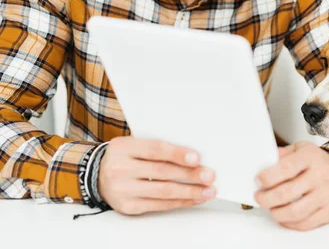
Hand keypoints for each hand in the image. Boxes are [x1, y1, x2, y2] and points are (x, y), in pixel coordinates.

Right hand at [98, 136, 215, 214]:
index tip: (197, 158)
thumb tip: (193, 157)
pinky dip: (180, 202)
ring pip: (163, 191)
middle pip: (161, 172)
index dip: (177, 154)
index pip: (155, 149)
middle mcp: (120, 169)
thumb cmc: (124, 157)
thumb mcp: (135, 144)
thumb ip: (158, 148)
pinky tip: (194, 199)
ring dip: (190, 192)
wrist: (96, 176)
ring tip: (208, 190)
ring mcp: (123, 190)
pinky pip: (159, 205)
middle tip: (209, 175)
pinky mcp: (128, 206)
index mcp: (124, 148)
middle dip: (189, 175)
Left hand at [254, 141, 328, 230]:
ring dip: (277, 213)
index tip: (258, 181)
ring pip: (295, 212)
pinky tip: (285, 216)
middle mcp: (321, 175)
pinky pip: (306, 223)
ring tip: (271, 209)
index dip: (268, 177)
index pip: (286, 168)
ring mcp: (328, 194)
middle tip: (260, 198)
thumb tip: (267, 160)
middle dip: (266, 199)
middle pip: (286, 193)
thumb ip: (283, 153)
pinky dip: (291, 223)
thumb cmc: (318, 161)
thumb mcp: (301, 149)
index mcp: (310, 157)